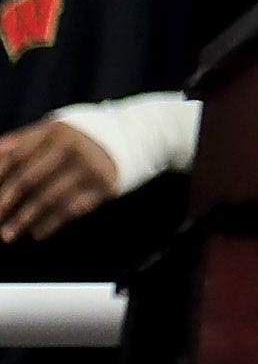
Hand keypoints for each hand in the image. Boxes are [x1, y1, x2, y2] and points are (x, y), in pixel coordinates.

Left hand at [0, 117, 119, 243]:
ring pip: (47, 198)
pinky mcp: (104, 185)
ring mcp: (89, 166)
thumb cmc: (86, 136)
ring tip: (8, 234)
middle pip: (27, 179)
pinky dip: (50, 223)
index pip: (14, 156)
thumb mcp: (57, 129)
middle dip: (4, 203)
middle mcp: (71, 146)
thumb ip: (23, 141)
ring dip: (23, 220)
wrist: (138, 135)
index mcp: (54, 131)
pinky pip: (70, 209)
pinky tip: (37, 232)